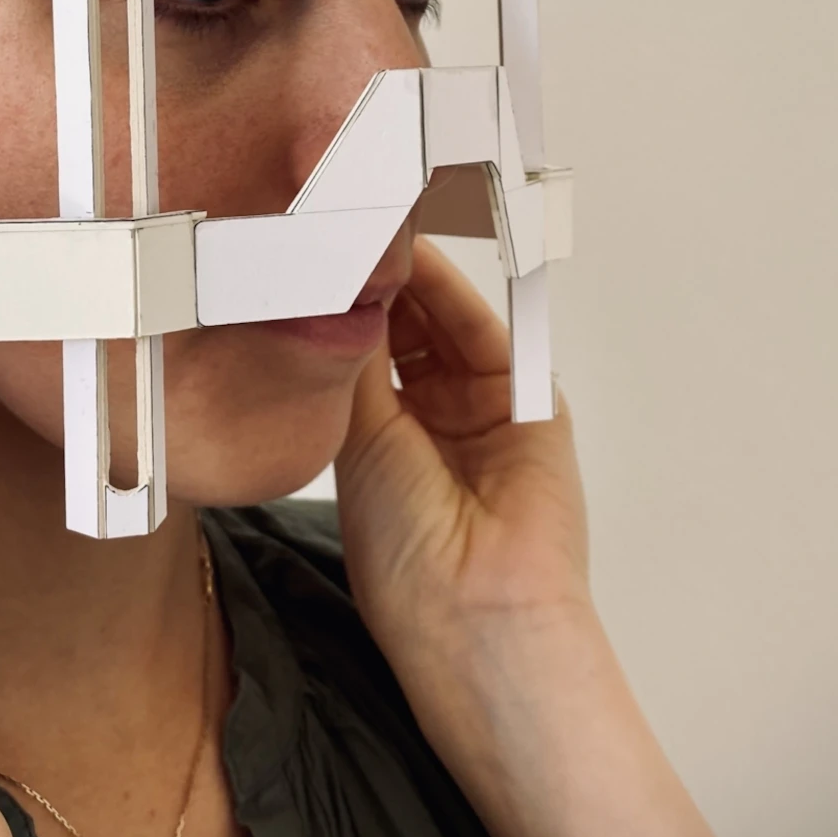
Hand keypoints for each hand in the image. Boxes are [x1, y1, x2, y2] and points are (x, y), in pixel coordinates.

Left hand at [335, 239, 595, 681]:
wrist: (479, 609)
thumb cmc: (407, 557)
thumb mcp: (360, 444)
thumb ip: (354, 366)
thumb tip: (331, 296)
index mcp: (382, 445)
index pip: (360, 358)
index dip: (338, 312)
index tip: (309, 262)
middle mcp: (431, 422)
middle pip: (402, 330)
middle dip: (374, 283)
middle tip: (339, 227)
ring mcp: (481, 408)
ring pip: (439, 323)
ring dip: (408, 278)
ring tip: (369, 228)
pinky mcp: (528, 398)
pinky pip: (485, 332)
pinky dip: (452, 292)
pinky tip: (414, 257)